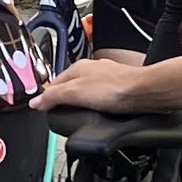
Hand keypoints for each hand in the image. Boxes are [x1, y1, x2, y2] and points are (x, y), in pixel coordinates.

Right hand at [34, 57, 178, 115]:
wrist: (145, 92)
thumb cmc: (115, 88)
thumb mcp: (75, 93)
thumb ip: (54, 97)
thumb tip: (35, 102)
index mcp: (78, 68)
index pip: (55, 82)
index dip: (48, 96)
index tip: (43, 108)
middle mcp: (92, 69)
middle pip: (71, 85)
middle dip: (66, 98)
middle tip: (60, 113)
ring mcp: (108, 77)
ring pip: (88, 89)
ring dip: (83, 100)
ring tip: (80, 113)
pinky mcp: (120, 87)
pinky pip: (103, 96)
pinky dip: (99, 103)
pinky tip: (101, 111)